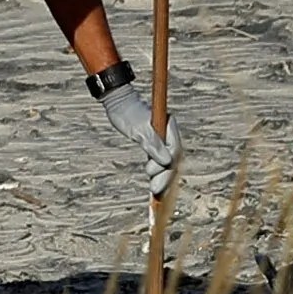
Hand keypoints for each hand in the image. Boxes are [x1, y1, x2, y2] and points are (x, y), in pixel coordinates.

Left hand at [93, 70, 180, 204]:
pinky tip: (154, 184)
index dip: (167, 168)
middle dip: (164, 176)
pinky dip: (156, 172)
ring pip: (165, 161)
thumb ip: (153, 144)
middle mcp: (168, 134)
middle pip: (172, 158)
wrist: (117, 101)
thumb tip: (167, 162)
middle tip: (156, 192)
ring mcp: (162, 139)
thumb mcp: (138, 129)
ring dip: (161, 176)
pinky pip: (158, 160)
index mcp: (169, 127)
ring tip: (155, 192)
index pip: (174, 150)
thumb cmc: (127, 112)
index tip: (157, 180)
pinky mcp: (153, 143)